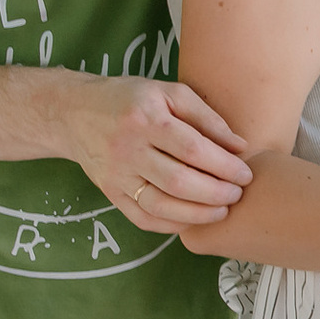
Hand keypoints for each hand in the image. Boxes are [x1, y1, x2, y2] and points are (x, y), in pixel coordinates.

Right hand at [52, 77, 252, 230]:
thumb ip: (206, 117)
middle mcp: (128, 149)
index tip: (245, 174)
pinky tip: (192, 220)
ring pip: (161, 205)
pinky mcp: (110, 192)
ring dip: (197, 214)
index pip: (192, 150)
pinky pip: (142, 218)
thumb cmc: (130, 98)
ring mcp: (116, 175)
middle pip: (178, 182)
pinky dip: (171, 225)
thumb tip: (240, 147)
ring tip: (222, 211)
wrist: (74, 112)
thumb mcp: (169, 93)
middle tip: (238, 194)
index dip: (223, 166)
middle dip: (215, 193)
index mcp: (146, 119)